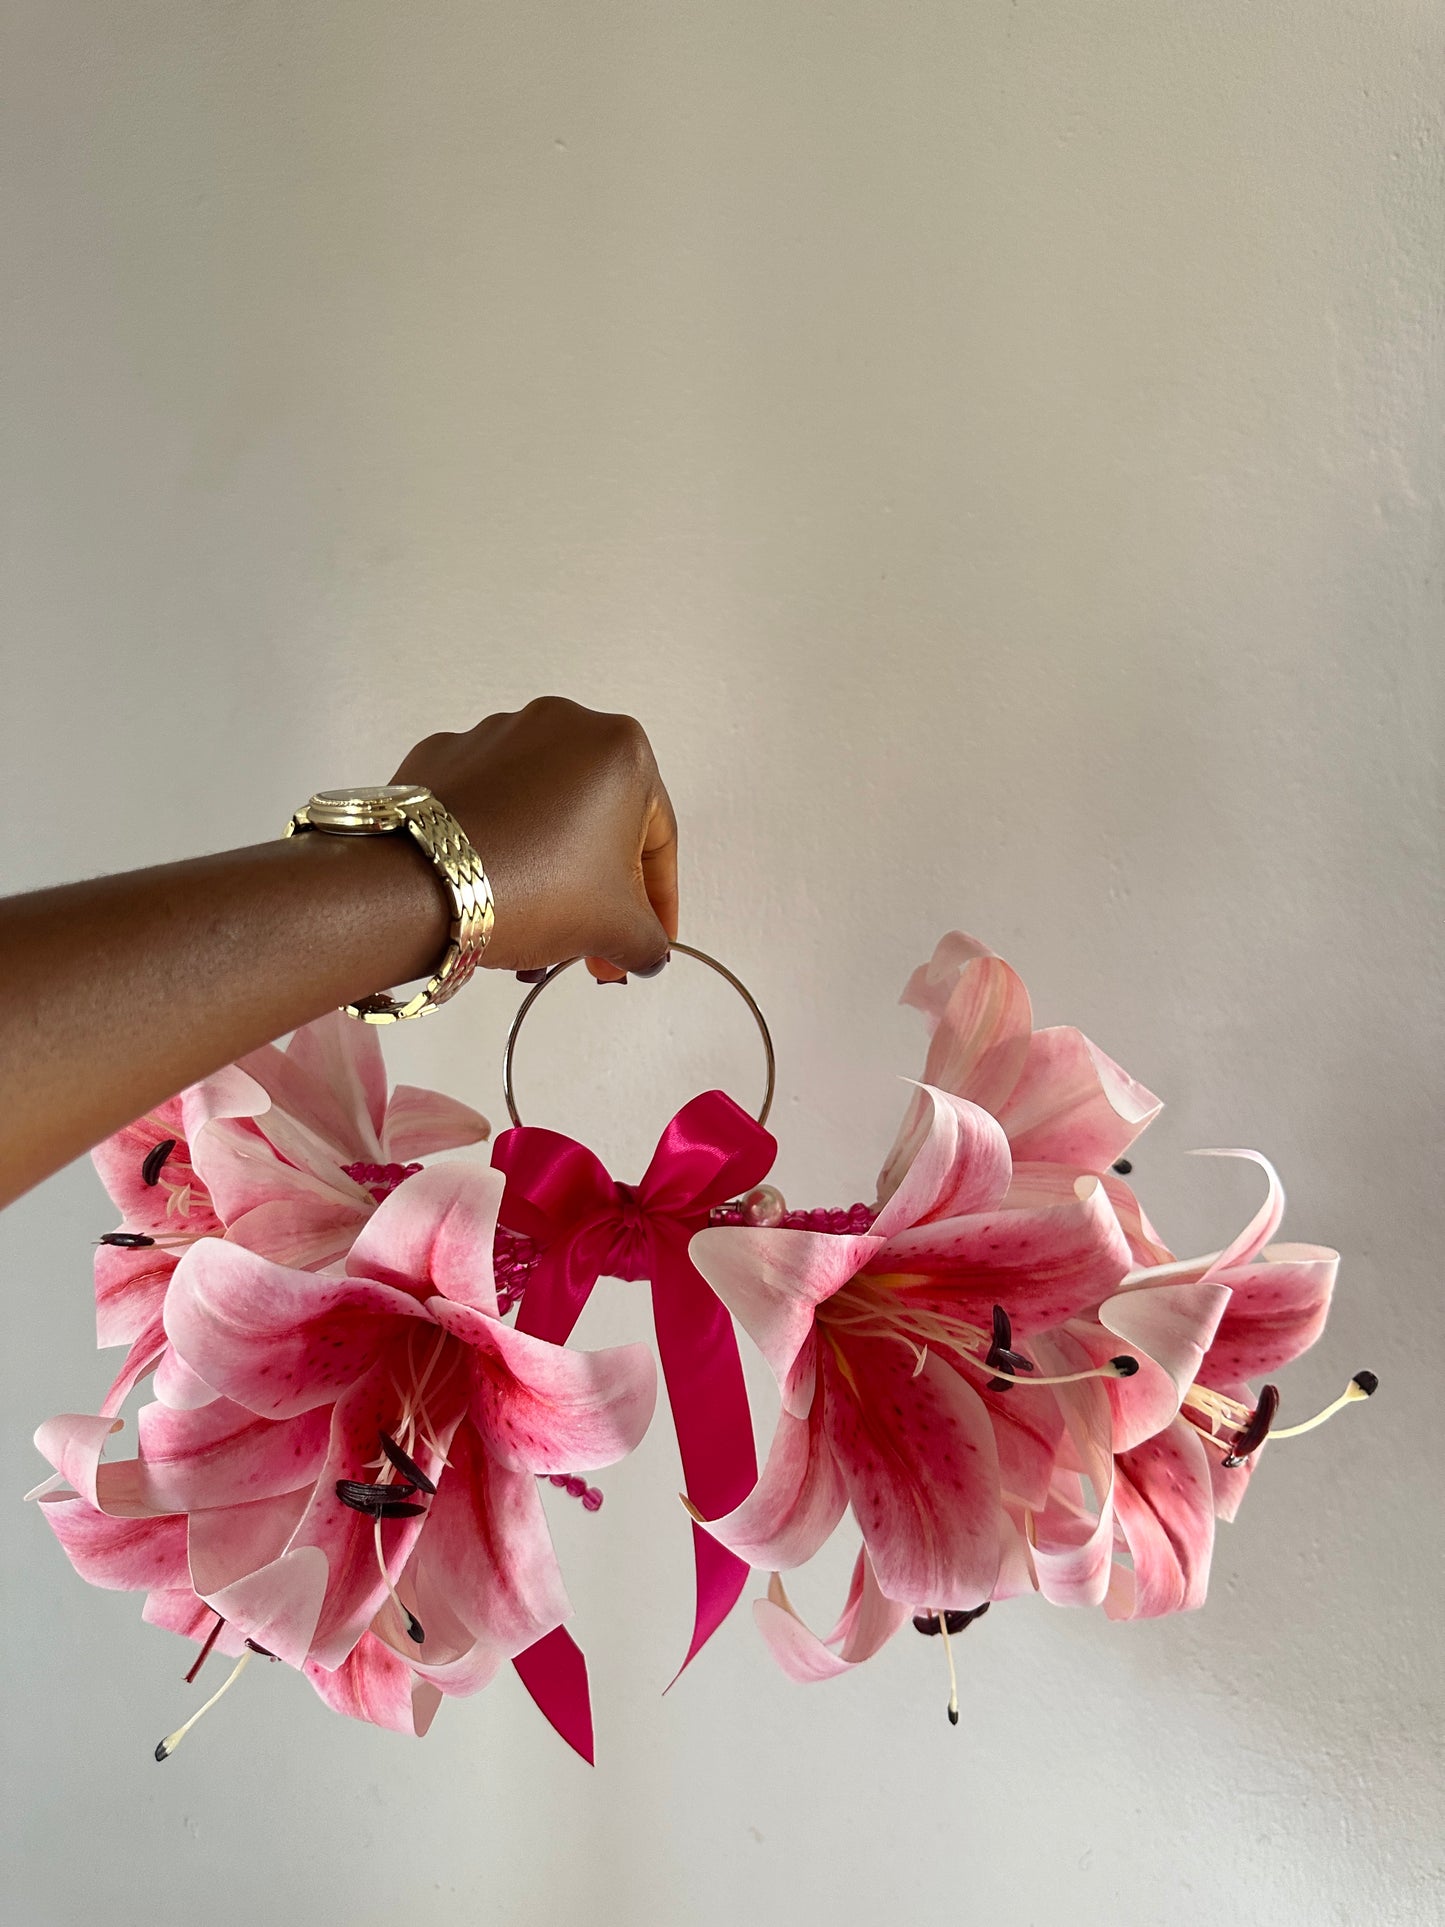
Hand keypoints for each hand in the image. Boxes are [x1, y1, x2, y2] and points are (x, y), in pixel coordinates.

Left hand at [391, 696, 678, 981]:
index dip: (658, 903)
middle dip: (599, 889)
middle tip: (593, 945)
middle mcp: (562, 724)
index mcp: (622, 750)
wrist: (420, 885)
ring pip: (543, 811)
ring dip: (550, 866)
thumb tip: (646, 951)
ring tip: (538, 927)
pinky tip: (493, 890)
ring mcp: (496, 733)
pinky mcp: (444, 754)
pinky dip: (497, 841)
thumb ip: (648, 941)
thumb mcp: (616, 930)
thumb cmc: (530, 887)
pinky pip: (487, 803)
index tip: (650, 937)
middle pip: (598, 822)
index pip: (658, 841)